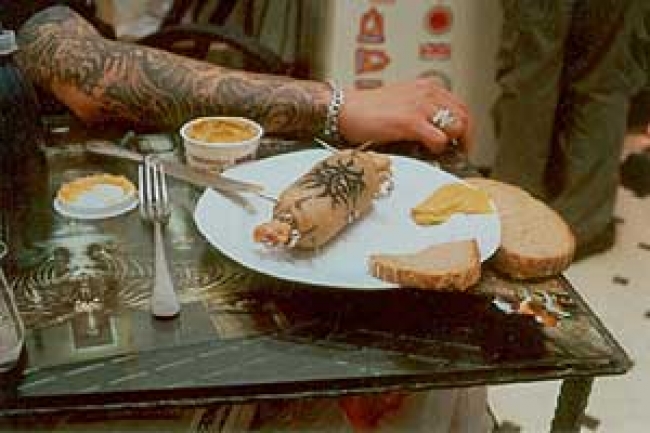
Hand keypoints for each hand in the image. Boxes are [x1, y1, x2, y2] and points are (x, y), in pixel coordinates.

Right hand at [338, 78, 472, 153]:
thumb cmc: (368, 110)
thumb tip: (438, 131)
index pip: (460, 107)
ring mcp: (421, 107)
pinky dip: (437, 149)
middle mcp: (428, 93)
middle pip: (464, 117)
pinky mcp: (411, 122)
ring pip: (456, 128)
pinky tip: (426, 151)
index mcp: (427, 87)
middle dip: (464, 139)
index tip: (461, 142)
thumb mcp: (402, 101)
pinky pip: (439, 139)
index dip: (465, 128)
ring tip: (442, 154)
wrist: (346, 110)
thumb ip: (422, 110)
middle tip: (458, 154)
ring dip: (452, 144)